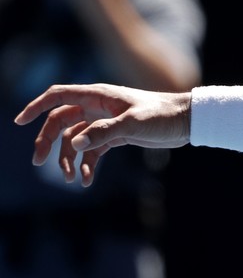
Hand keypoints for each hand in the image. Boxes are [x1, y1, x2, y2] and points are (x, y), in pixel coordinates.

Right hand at [13, 84, 190, 186]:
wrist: (187, 122)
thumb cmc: (163, 115)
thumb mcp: (134, 124)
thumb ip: (105, 133)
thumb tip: (77, 144)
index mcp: (98, 96)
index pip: (58, 96)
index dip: (36, 106)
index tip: (19, 122)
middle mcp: (97, 108)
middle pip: (60, 122)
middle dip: (47, 142)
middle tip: (38, 161)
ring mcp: (105, 123)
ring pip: (75, 140)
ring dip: (69, 158)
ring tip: (71, 178)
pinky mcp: (115, 137)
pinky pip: (92, 151)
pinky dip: (86, 165)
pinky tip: (86, 181)